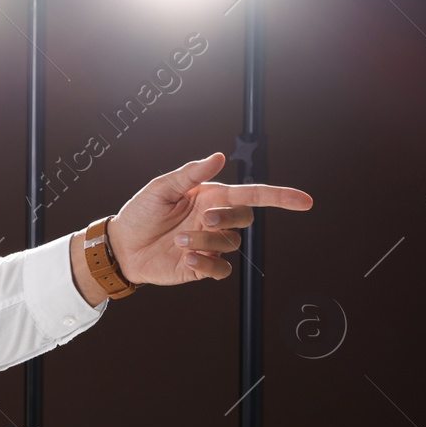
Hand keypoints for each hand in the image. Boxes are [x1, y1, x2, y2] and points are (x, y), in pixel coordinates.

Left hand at [107, 152, 312, 285]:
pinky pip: (221, 269)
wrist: (121, 245)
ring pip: (230, 244)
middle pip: (246, 219)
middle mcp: (215, 220)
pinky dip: (206, 264)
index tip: (304, 201)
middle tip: (203, 218)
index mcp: (210, 197)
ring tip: (177, 240)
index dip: (280, 197)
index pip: (252, 195)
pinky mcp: (202, 267)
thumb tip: (219, 157)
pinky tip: (185, 258)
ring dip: (205, 242)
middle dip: (229, 218)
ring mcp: (210, 244)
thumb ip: (191, 173)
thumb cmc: (141, 212)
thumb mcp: (161, 188)